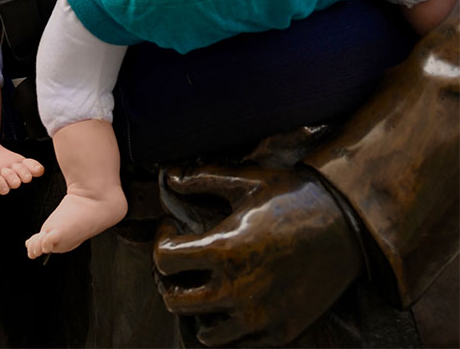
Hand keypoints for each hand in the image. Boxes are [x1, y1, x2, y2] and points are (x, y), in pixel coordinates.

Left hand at [153, 164, 362, 346]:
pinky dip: (229, 325)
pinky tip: (235, 297)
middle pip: (176, 300)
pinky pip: (238, 342)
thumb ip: (201, 179)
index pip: (165, 259)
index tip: (172, 228)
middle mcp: (239, 290)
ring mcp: (260, 317)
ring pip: (205, 331)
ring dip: (198, 307)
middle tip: (183, 260)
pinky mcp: (282, 332)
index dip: (161, 241)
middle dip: (171, 278)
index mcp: (225, 249)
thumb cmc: (292, 196)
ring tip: (208, 281)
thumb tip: (168, 176)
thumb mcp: (246, 182)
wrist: (347, 224)